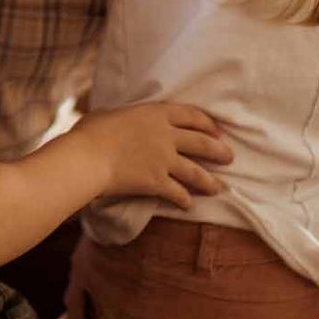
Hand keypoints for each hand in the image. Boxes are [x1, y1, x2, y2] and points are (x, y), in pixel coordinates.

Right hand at [72, 103, 229, 208]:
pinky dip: (185, 200)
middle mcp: (166, 136)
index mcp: (155, 113)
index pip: (191, 115)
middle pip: (201, 142)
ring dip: (209, 181)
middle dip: (218, 151)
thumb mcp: (109, 115)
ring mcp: (164, 160)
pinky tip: (188, 205)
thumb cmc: (91, 132)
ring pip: (196, 172)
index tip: (217, 130)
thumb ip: (123, 118)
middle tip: (229, 158)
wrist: (88, 156)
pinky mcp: (157, 182)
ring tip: (218, 188)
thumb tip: (118, 120)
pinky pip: (178, 193)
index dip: (207, 123)